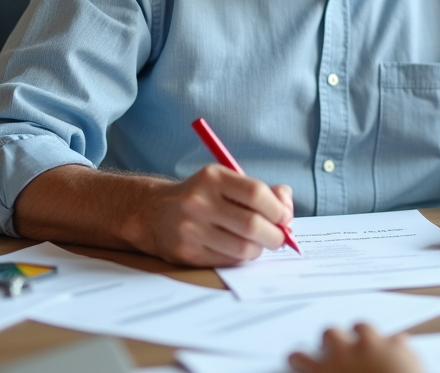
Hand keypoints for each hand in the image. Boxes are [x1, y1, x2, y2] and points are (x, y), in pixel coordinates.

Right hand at [133, 164, 294, 266]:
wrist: (153, 212)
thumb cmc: (202, 196)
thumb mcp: (226, 182)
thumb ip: (261, 191)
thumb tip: (286, 207)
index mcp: (213, 178)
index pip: (257, 193)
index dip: (278, 209)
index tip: (284, 217)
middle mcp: (199, 202)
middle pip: (253, 225)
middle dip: (275, 235)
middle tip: (278, 237)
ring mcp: (191, 229)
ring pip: (243, 249)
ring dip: (258, 249)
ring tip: (256, 243)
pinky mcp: (186, 253)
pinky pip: (227, 262)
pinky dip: (240, 258)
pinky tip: (236, 249)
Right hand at [289, 324, 423, 372]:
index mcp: (324, 372)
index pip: (299, 358)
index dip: (299, 359)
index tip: (301, 360)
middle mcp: (344, 354)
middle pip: (329, 333)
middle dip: (332, 341)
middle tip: (336, 351)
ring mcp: (371, 345)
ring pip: (361, 327)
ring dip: (362, 336)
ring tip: (366, 348)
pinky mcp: (396, 345)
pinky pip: (394, 338)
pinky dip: (393, 346)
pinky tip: (394, 355)